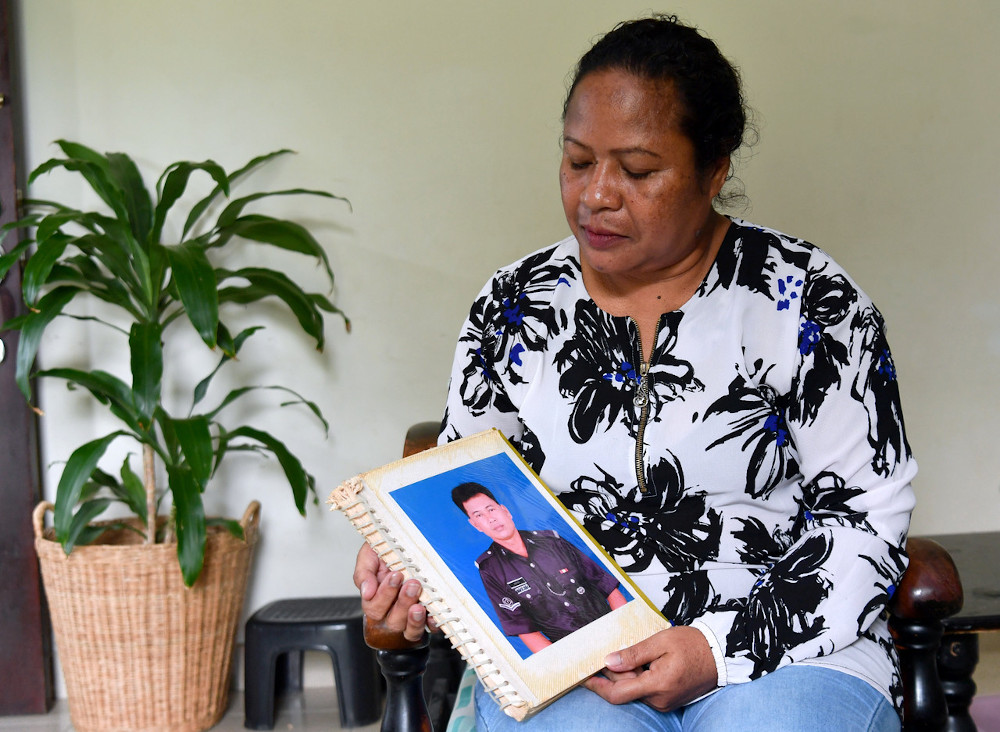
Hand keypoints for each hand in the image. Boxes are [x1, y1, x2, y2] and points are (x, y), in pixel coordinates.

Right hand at [353, 543, 426, 641]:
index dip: (385, 595)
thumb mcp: (369, 554)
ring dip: (414, 620)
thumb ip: (364, 573)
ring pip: (409, 631)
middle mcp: (392, 611)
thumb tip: (366, 593)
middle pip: (393, 622)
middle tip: (413, 583)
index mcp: (375, 599)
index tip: (396, 575)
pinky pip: (429, 628)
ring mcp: (410, 616)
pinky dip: (431, 624)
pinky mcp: (427, 617)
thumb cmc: (386, 549)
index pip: (374, 608)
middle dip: (403, 603)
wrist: (407, 541)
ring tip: (420, 605)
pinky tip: (433, 616)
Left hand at [583, 626, 716, 711]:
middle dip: (613, 673)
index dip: (597, 686)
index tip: (583, 676)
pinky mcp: (668, 701)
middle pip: (624, 689)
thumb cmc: (693, 645)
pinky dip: (638, 678)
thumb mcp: (661, 642)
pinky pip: (645, 692)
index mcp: (657, 684)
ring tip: (635, 654)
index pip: (617, 693)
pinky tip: (643, 663)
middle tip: (609, 653)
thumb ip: (633, 653)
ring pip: (634, 691)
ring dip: (628, 675)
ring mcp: (664, 702)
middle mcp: (659, 699)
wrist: (719, 654)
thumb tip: (609, 661)